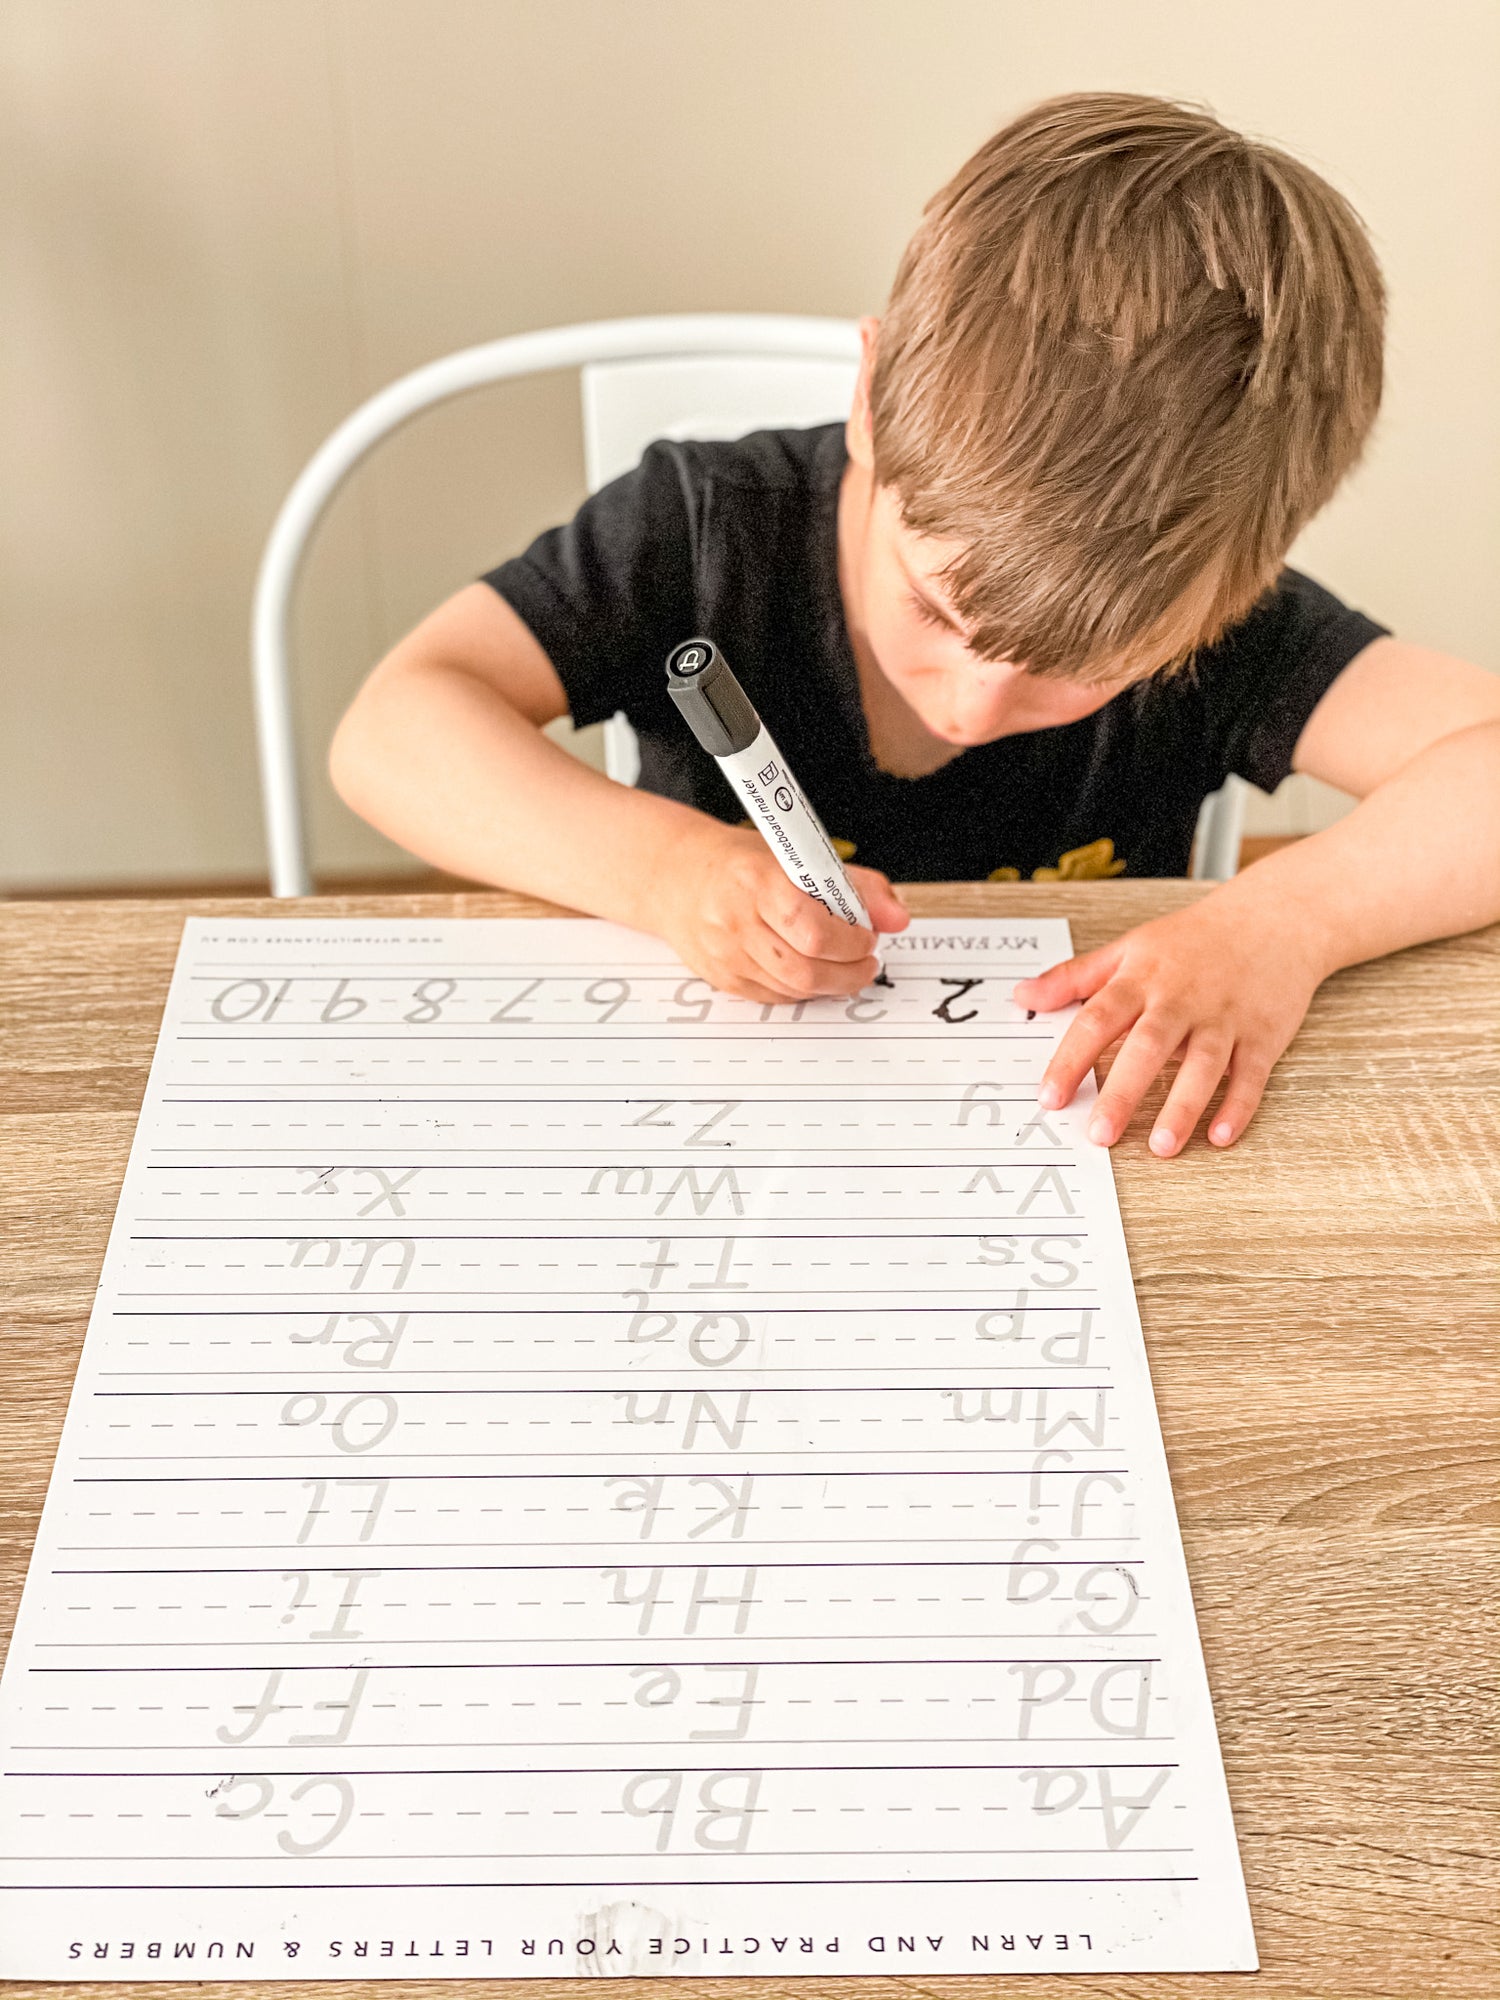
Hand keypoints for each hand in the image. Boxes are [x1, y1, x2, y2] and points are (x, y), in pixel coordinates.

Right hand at [654, 823, 909, 1003]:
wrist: (675, 876)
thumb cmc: (740, 864)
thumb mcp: (799, 855)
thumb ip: (856, 884)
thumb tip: (896, 917)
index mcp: (758, 881)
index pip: (813, 928)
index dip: (851, 941)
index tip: (868, 936)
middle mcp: (736, 920)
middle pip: (805, 970)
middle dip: (849, 972)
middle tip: (866, 960)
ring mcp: (726, 954)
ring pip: (793, 990)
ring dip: (830, 984)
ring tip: (843, 965)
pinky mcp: (721, 978)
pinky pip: (774, 998)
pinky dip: (802, 990)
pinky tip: (810, 970)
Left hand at [1011, 892, 1328, 1154]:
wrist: (1273, 919)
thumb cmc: (1194, 940)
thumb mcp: (1129, 948)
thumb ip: (1074, 977)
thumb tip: (1022, 996)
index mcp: (1142, 979)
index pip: (1097, 1020)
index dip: (1070, 1059)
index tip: (1049, 1097)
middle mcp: (1181, 1000)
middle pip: (1147, 1047)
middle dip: (1123, 1092)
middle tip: (1099, 1134)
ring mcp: (1223, 1019)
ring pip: (1201, 1065)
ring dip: (1182, 1107)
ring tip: (1160, 1147)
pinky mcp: (1262, 1035)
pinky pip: (1249, 1075)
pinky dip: (1237, 1106)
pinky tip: (1220, 1136)